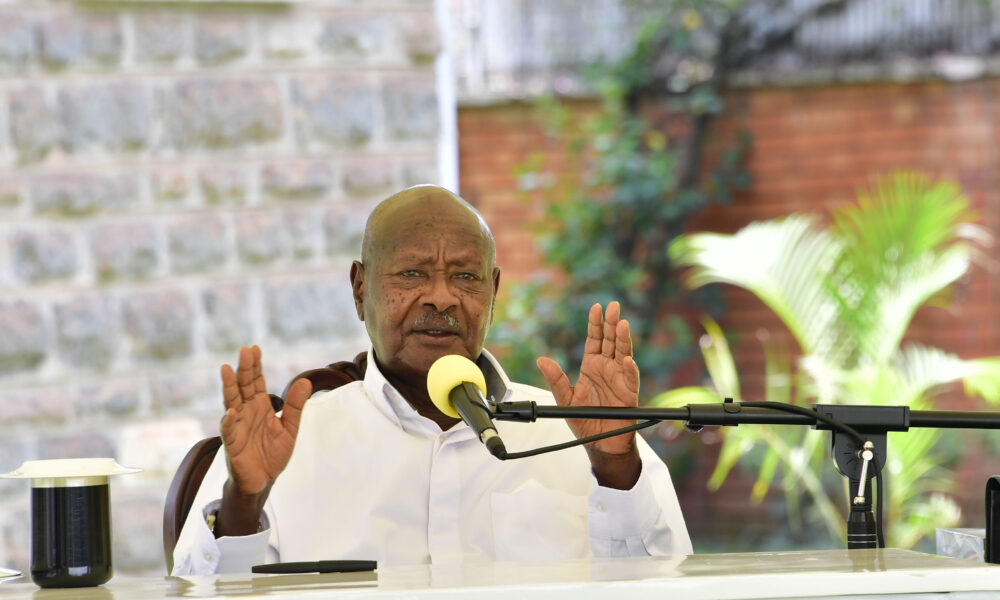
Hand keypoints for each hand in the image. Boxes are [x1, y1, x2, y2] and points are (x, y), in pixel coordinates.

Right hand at [216, 346, 310, 534]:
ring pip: (231, 402)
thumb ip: (296, 406)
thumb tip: (305, 380)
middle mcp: (246, 412)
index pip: (256, 381)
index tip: (254, 348)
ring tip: (226, 370)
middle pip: (243, 386)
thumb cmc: (273, 454)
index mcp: (260, 406)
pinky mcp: (233, 443)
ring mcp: (238, 426)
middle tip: (244, 350)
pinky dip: (229, 420)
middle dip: (244, 369)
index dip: (255, 366)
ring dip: (229, 387)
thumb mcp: (290, 428)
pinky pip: (229, 430)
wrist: (263, 481)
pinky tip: (232, 411)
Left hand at [537, 301, 640, 489]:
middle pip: (611, 341)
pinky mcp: (629, 393)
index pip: (594, 339)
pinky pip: (631, 378)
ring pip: (623, 353)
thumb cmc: (584, 421)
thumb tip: (541, 360)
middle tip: (614, 307)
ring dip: (624, 339)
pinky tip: (627, 359)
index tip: (596, 307)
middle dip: (612, 323)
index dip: (595, 324)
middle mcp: (607, 368)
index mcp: (591, 366)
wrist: (599, 443)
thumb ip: (555, 380)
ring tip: (623, 324)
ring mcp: (619, 379)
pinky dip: (630, 369)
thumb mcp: (565, 399)